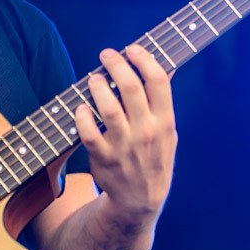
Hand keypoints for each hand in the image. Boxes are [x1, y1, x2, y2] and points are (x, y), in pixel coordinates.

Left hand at [74, 45, 176, 224]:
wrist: (140, 201)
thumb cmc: (153, 159)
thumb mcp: (168, 133)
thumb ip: (163, 103)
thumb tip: (165, 66)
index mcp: (165, 123)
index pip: (158, 81)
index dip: (144, 59)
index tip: (133, 48)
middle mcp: (146, 132)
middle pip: (130, 88)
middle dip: (116, 65)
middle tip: (106, 54)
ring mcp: (124, 146)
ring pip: (107, 108)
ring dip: (97, 87)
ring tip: (93, 78)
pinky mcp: (104, 158)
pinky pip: (88, 132)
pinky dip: (82, 116)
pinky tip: (80, 108)